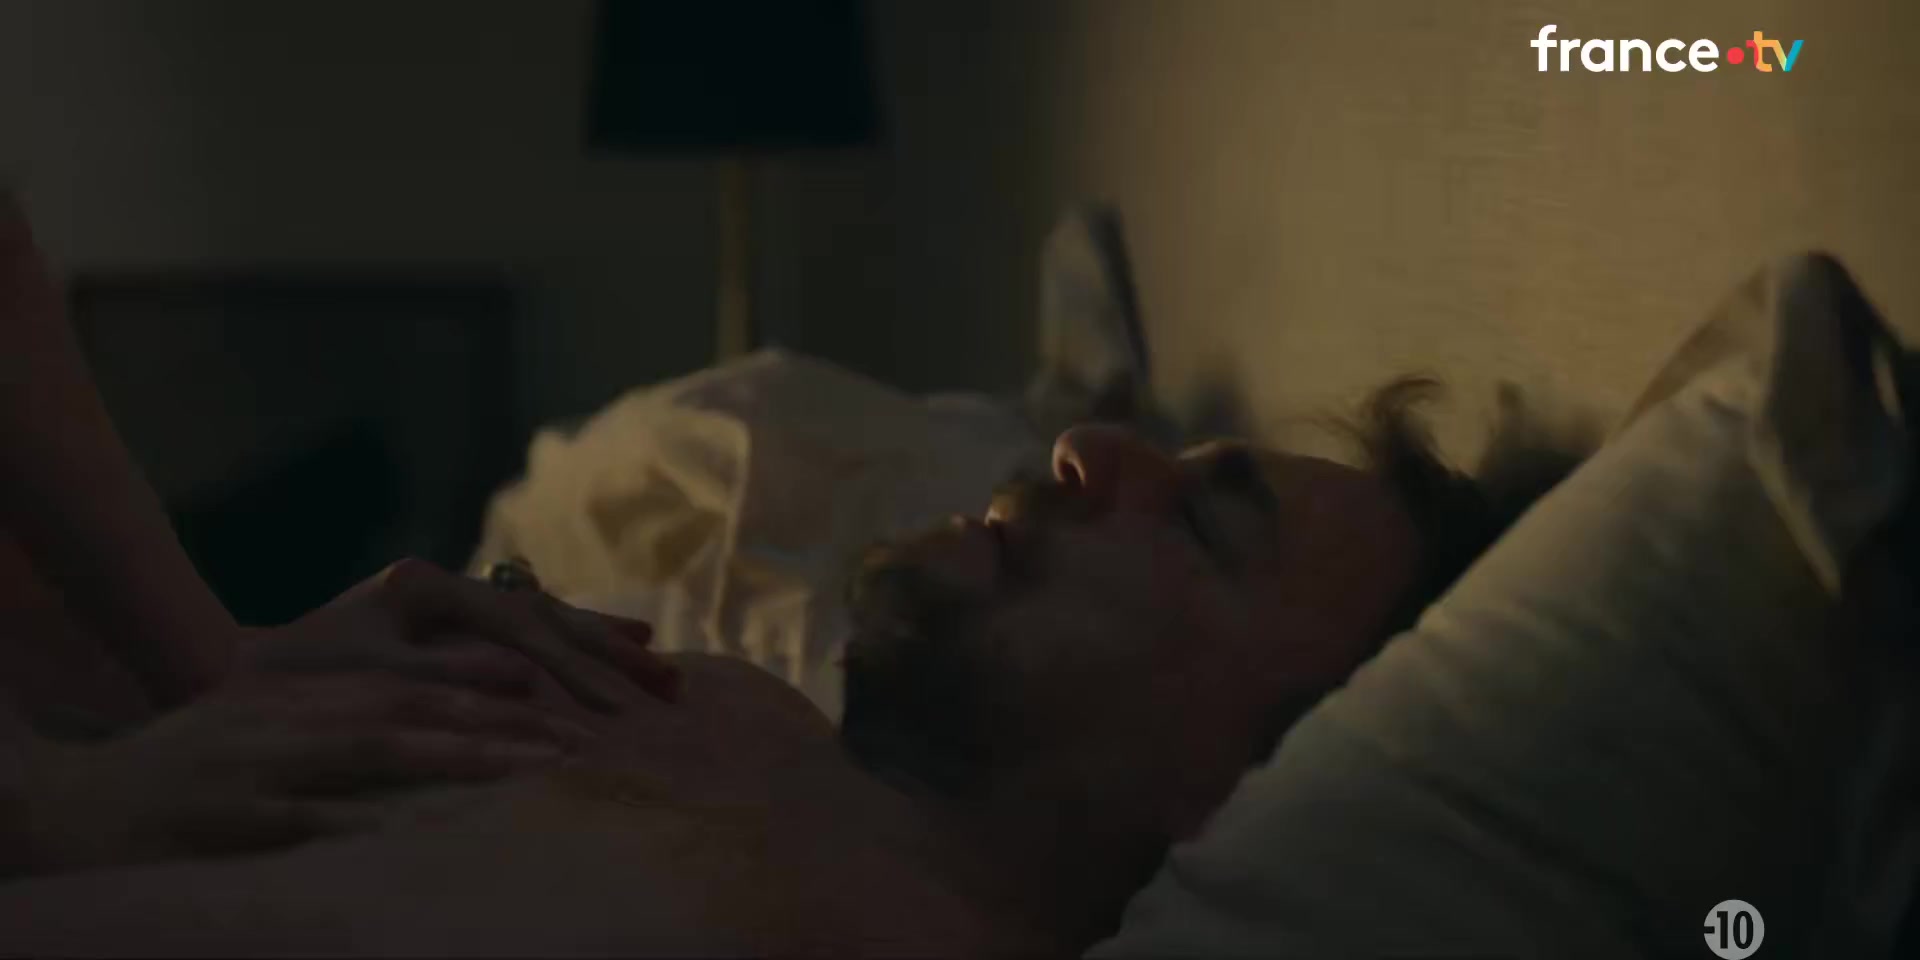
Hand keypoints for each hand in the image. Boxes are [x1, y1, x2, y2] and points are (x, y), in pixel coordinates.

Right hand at [1, 664, 590, 877]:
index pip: (410, 686)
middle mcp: (286, 717)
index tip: (558, 709)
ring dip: (458, 761)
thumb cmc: (178, 775)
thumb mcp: (259, 727)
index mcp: (298, 695)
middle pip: (410, 711)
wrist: (69, 807)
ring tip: (530, 775)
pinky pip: (316, 822)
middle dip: (496, 726)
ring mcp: (258, 766)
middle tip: (573, 744)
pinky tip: (433, 832)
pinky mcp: (230, 818)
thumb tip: (425, 723)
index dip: (489, 694)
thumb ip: (338, 719)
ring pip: (374, 753)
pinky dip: (376, 824)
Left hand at [239, 558, 678, 711]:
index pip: (522, 627)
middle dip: (611, 654)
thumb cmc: (299, 682)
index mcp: (428, 586)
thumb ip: (451, 672)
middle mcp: (447, 583)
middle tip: (669, 688)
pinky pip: (529, 631)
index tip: (616, 708)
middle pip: (547, 613)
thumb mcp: (372, 678)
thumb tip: (529, 674)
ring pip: (545, 618)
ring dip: (604, 646)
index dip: (576, 668)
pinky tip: (617, 644)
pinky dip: (573, 644)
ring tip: (659, 667)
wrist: (238, 672)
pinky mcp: (451, 621)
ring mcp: (451, 600)